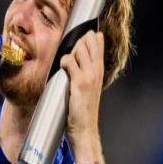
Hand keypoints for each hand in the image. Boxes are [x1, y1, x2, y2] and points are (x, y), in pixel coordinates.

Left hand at [60, 30, 103, 149]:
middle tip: (71, 53)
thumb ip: (83, 71)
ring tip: (67, 65)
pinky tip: (63, 69)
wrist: (85, 127)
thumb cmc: (83, 108)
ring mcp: (89, 75)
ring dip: (70, 51)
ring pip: (79, 49)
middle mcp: (97, 70)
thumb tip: (73, 57)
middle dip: (78, 40)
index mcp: (99, 70)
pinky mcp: (80, 82)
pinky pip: (69, 62)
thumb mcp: (87, 86)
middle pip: (89, 41)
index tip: (80, 37)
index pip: (98, 43)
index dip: (89, 36)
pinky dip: (64, 62)